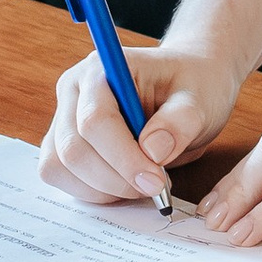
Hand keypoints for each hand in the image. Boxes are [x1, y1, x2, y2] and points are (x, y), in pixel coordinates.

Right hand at [42, 38, 243, 208]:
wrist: (184, 89)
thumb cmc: (190, 87)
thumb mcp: (199, 99)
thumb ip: (180, 121)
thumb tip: (152, 151)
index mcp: (101, 69)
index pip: (95, 120)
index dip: (123, 158)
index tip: (156, 181)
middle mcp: (74, 90)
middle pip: (73, 149)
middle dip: (116, 179)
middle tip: (156, 187)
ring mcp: (64, 118)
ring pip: (62, 168)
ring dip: (104, 189)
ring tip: (144, 182)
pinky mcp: (63, 144)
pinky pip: (63, 178)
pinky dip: (95, 192)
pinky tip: (126, 183)